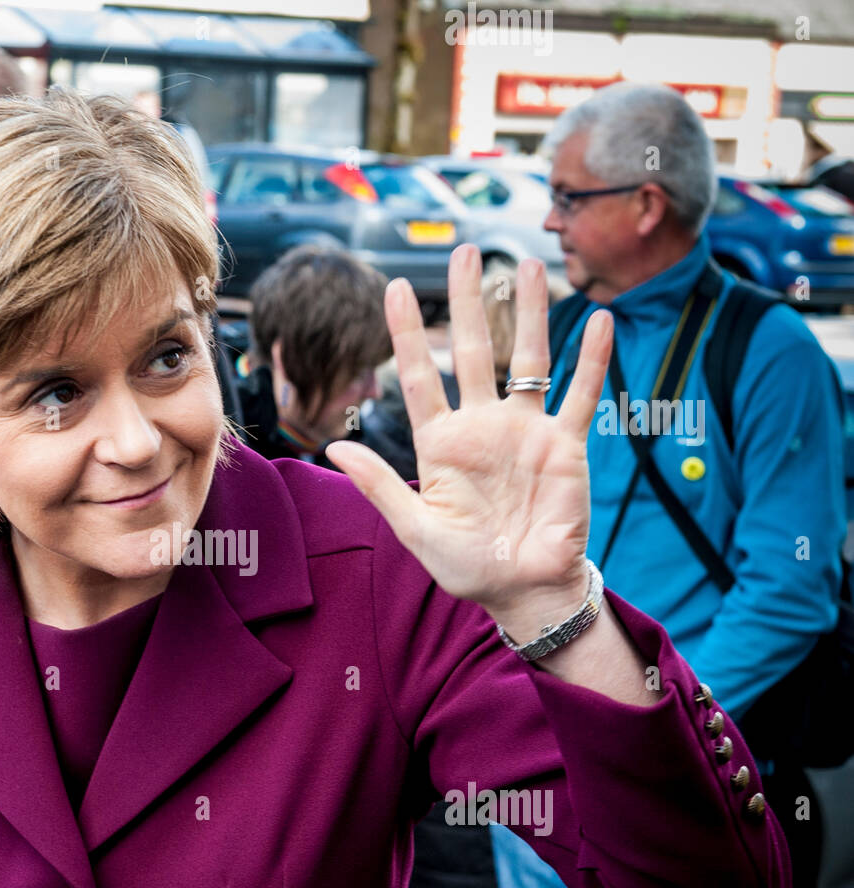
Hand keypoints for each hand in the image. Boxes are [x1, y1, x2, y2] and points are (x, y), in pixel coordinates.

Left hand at [325, 245, 612, 638]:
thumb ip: (381, 485)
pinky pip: (580, 395)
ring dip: (528, 314)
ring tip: (526, 266)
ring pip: (527, 359)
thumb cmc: (467, 567)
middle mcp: (482, 427)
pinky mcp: (564, 446)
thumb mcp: (416, 529)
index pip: (421, 376)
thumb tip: (334, 446)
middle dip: (469, 303)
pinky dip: (590, 360)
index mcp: (441, 443)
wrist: (525, 591)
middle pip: (474, 351)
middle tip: (464, 252)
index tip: (397, 288)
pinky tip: (596, 320)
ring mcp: (525, 431)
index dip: (409, 333)